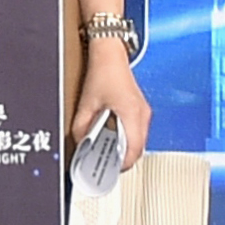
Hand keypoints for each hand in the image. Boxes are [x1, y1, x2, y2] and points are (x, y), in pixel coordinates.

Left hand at [72, 41, 152, 172]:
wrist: (110, 54)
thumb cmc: (102, 73)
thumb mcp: (86, 103)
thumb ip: (81, 127)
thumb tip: (81, 144)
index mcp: (132, 114)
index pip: (133, 150)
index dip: (122, 164)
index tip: (109, 170)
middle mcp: (142, 115)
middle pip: (137, 149)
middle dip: (122, 159)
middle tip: (105, 164)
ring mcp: (143, 112)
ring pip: (139, 141)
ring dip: (124, 149)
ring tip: (106, 152)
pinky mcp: (140, 110)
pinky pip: (137, 132)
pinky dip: (126, 139)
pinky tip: (111, 138)